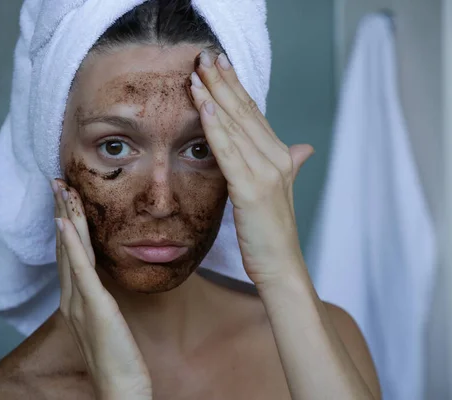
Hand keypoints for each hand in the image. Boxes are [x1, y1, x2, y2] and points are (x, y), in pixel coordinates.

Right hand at [52, 180, 151, 399]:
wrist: (119, 388)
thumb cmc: (116, 358)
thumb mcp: (106, 321)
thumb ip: (99, 299)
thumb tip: (101, 280)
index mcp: (75, 300)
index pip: (69, 254)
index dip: (65, 225)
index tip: (65, 199)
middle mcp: (72, 297)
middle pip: (65, 247)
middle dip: (61, 212)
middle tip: (56, 182)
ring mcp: (80, 301)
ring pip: (70, 251)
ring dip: (66, 218)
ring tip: (61, 190)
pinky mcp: (95, 307)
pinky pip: (81, 270)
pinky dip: (72, 245)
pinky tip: (66, 224)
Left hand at [188, 51, 314, 286]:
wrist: (281, 266)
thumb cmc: (273, 232)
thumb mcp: (281, 191)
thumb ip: (289, 164)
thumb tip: (304, 148)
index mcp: (280, 156)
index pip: (254, 113)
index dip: (236, 87)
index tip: (219, 64)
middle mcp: (277, 158)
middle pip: (245, 112)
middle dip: (223, 81)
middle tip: (205, 55)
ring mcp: (267, 173)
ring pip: (236, 127)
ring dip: (214, 97)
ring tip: (197, 74)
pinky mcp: (253, 189)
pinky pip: (230, 152)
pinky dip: (216, 128)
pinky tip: (205, 108)